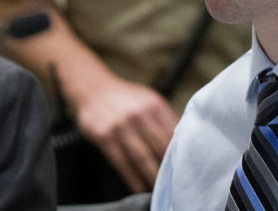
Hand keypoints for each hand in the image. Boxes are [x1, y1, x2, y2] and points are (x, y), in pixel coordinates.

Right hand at [73, 77, 178, 192]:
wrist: (93, 88)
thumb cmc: (125, 97)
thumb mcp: (148, 99)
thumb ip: (164, 118)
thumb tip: (181, 140)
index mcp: (155, 105)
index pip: (174, 133)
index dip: (180, 152)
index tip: (184, 165)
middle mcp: (140, 115)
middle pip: (160, 147)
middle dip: (168, 167)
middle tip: (174, 181)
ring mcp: (122, 127)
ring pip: (142, 158)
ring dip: (152, 176)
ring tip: (158, 188)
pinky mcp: (105, 137)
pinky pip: (122, 162)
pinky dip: (132, 178)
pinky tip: (138, 187)